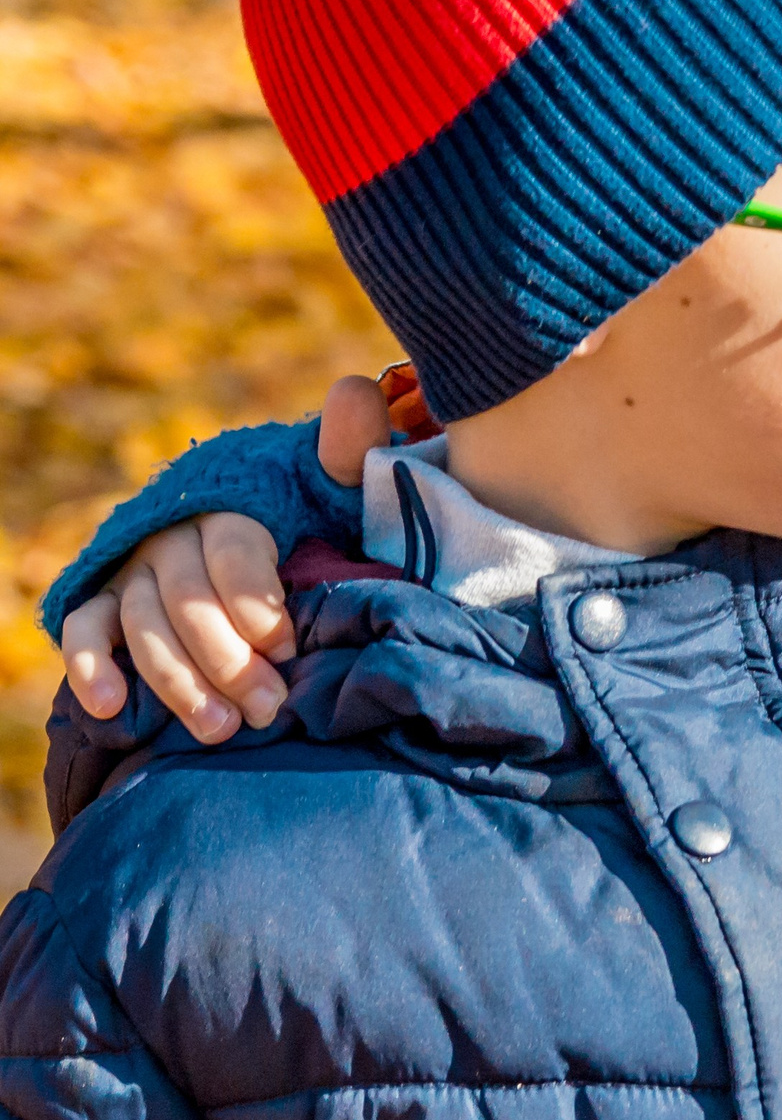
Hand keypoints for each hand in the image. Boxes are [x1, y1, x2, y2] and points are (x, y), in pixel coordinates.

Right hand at [59, 376, 390, 740]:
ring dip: (177, 679)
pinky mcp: (108, 598)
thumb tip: (356, 391)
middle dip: (227, 658)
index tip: (287, 646)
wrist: (271, 532)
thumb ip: (347, 448)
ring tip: (221, 728)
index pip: (232, 550)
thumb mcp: (336, 485)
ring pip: (143, 623)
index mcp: (231, 503)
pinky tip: (113, 703)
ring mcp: (136, 565)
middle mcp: (175, 531)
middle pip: (186, 598)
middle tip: (270, 708)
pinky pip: (88, 627)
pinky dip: (93, 664)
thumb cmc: (313, 516)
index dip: (254, 601)